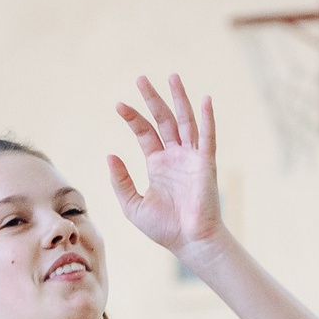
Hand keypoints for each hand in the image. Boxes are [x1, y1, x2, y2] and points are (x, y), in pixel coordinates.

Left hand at [106, 75, 226, 266]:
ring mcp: (192, 158)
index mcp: (158, 164)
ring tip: (172, 77)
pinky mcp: (206, 164)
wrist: (190, 242)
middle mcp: (175, 157)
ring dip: (179, 99)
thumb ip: (120, 181)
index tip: (118, 105)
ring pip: (185, 121)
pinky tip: (205, 100)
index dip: (132, 118)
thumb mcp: (132, 205)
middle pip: (163, 120)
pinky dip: (208, 118)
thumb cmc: (164, 228)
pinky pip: (207, 137)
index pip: (145, 132)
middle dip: (152, 99)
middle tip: (140, 79)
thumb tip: (110, 156)